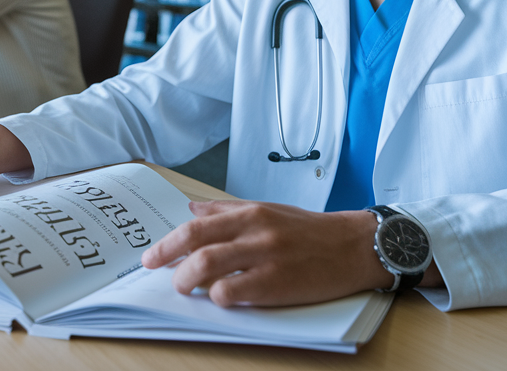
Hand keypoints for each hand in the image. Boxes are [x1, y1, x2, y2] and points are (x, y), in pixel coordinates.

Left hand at [140, 201, 395, 307]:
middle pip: (195, 246)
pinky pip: (232, 293)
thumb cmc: (311, 231)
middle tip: (163, 275)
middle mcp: (255, 231)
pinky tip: (221, 298)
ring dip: (188, 282)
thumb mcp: (269, 210)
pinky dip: (218, 297)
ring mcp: (265, 257)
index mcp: (251, 212)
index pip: (196, 226)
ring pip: (208, 268)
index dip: (167, 243)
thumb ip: (229, 210)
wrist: (354, 246)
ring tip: (187, 289)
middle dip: (170, 263)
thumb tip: (193, 209)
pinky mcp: (277, 284)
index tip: (151, 256)